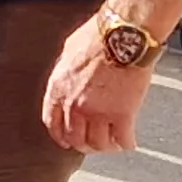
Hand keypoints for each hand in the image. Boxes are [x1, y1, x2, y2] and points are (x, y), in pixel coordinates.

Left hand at [42, 19, 156, 152]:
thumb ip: (66, 70)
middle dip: (83, 144)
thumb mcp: (69, 50)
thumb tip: (68, 76)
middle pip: (75, 139)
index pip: (53, 124)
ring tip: (112, 144)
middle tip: (91, 144)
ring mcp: (98, 113)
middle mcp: (75, 105)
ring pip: (98, 144)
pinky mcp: (122, 115)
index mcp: (59, 89)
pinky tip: (128, 142)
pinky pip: (122, 140)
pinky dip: (125, 144)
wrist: (124, 34)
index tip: (67, 140)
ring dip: (105, 147)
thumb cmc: (99, 35)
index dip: (61, 136)